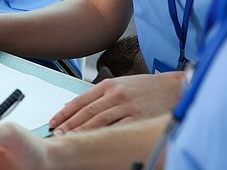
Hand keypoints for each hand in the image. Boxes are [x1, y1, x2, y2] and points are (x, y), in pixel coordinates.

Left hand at [49, 72, 183, 133]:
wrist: (172, 87)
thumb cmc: (145, 87)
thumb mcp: (119, 84)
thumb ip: (98, 94)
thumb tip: (74, 104)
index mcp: (108, 85)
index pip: (80, 100)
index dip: (64, 112)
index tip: (53, 121)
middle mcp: (115, 94)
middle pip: (86, 111)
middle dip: (69, 123)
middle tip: (57, 133)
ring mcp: (127, 106)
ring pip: (99, 120)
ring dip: (82, 130)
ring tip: (70, 138)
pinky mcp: (139, 117)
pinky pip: (118, 128)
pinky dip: (104, 134)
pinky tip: (95, 141)